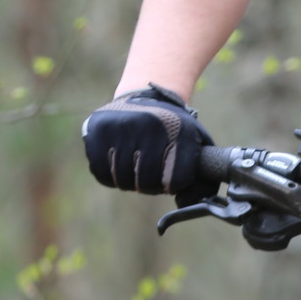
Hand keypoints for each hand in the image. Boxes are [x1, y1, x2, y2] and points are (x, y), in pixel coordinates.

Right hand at [82, 84, 212, 194]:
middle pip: (146, 183)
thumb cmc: (173, 130)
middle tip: (151, 174)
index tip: (172, 176)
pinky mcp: (97, 128)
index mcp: (180, 130)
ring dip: (130, 181)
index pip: (176, 181)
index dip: (173, 185)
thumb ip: (202, 177)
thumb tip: (185, 204)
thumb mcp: (196, 144)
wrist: (145, 96)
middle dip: (150, 185)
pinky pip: (101, 172)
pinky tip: (118, 163)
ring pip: (122, 180)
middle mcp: (150, 125)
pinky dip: (110, 175)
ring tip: (136, 166)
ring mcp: (121, 125)